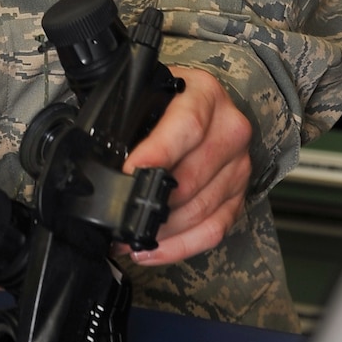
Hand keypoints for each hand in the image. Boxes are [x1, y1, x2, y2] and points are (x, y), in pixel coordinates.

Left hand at [121, 67, 251, 264]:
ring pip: (201, 209)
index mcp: (205, 95)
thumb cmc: (167, 101)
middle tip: (117, 214)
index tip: (130, 173)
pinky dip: (182, 245)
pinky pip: (214, 229)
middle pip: (192, 177)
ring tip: (129, 235)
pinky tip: (154, 248)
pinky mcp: (239, 194)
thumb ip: (129, 117)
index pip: (187, 127)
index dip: (158, 154)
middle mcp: (229, 130)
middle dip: (151, 201)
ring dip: (161, 230)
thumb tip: (103, 158)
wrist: (203, 103)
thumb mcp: (148, 92)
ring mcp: (238, 165)